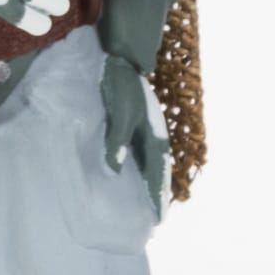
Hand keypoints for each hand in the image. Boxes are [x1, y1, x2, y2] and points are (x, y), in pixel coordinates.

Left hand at [101, 53, 170, 213]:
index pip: (158, 173)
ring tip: (150, 200)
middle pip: (160, 170)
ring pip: (154, 162)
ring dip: (153, 181)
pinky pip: (145, 151)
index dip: (158, 195)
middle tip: (157, 216)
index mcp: (154, 135)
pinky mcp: (139, 122)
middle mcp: (155, 135)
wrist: (122, 56)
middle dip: (159, 193)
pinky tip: (137, 172)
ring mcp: (149, 128)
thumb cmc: (119, 85)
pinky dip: (146, 167)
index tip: (159, 217)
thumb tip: (115, 169)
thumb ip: (118, 141)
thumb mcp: (120, 113)